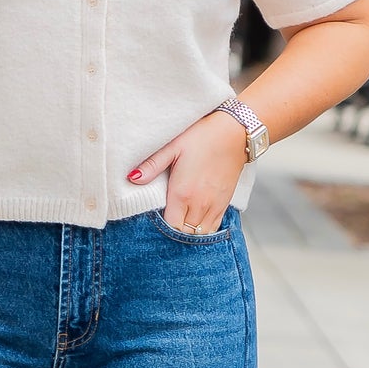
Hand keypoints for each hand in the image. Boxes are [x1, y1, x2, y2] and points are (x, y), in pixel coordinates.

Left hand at [127, 110, 247, 233]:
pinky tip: (194, 225)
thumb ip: (152, 165)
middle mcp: (199, 204)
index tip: (154, 223)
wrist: (235, 132)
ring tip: (178, 227)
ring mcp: (214, 206)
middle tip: (163, 227)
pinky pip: (214, 228)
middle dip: (173, 234)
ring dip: (188, 234)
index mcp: (182, 193)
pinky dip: (203, 231)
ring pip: (199, 235)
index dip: (161, 229)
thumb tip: (133, 178)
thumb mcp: (173, 146)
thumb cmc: (203, 137)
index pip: (170, 226)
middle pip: (184, 234)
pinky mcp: (224, 204)